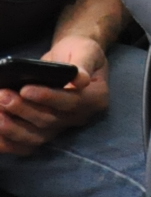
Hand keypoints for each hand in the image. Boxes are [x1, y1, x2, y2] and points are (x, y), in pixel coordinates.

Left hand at [0, 37, 108, 154]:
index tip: (25, 89)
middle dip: (23, 109)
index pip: (72, 102)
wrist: (69, 59)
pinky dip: (8, 143)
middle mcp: (80, 117)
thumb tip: (80, 79)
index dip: (48, 98)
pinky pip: (25, 145)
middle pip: (50, 120)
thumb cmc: (78, 51)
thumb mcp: (85, 50)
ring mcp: (61, 128)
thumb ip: (83, 64)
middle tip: (2, 95)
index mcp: (95, 98)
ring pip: (36, 136)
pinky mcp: (44, 132)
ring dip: (12, 127)